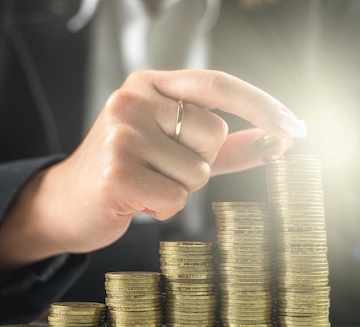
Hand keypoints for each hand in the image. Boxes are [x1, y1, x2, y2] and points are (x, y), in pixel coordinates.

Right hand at [0, 70, 305, 271]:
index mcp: (148, 84)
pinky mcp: (116, 172)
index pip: (217, 84)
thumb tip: (277, 142)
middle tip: (159, 170)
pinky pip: (176, 199)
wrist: (64, 204)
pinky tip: (134, 201)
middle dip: (198, 164)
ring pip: (197, 172)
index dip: (261, 106)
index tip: (295, 130)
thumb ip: (223, 145)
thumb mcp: (172, 149)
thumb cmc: (123, 173)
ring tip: (143, 185)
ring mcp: (121, 134)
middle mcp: (132, 100)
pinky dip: (162, 209)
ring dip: (178, 189)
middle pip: (212, 135)